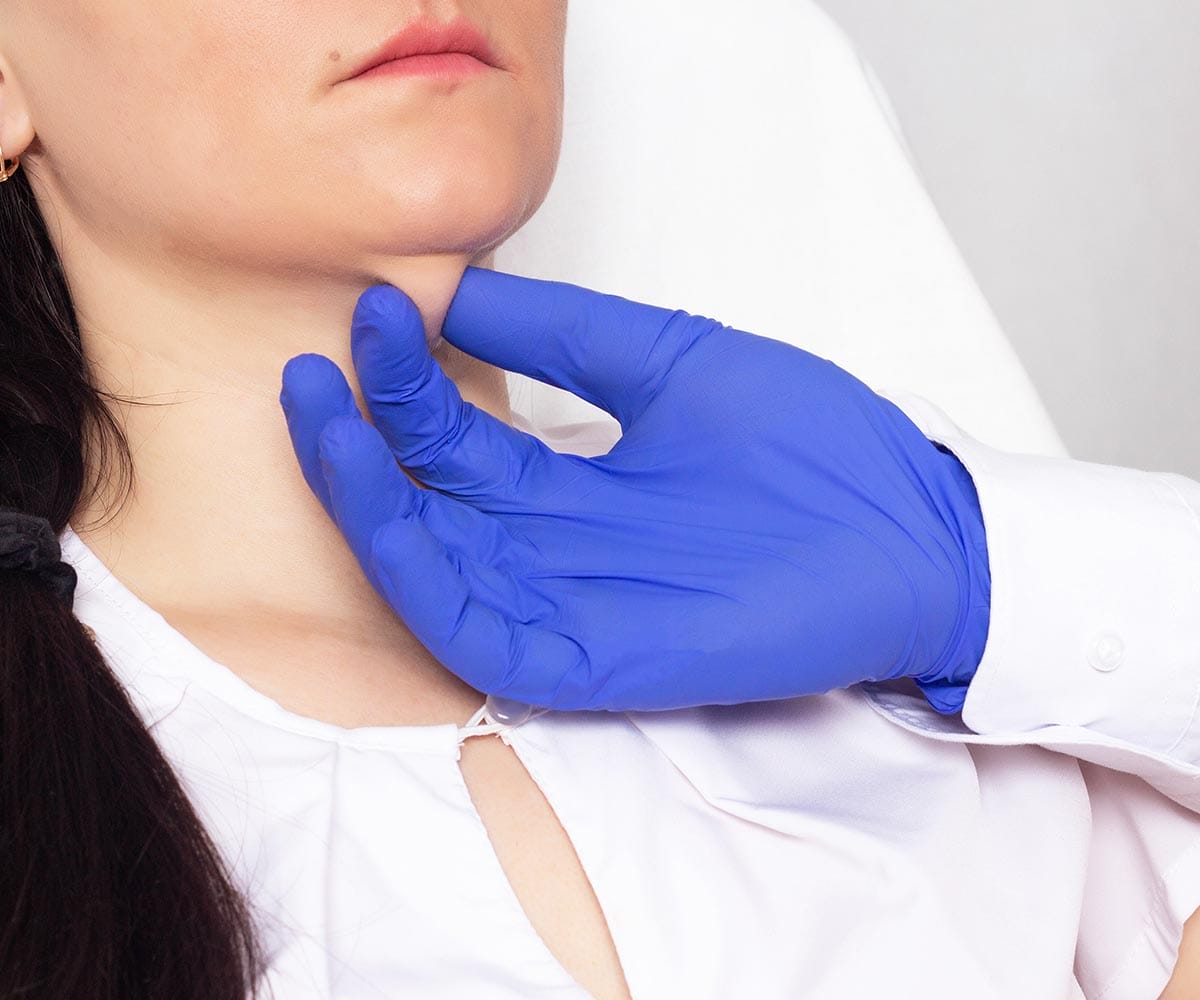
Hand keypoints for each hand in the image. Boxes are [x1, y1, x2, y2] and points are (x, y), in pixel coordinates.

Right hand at [278, 267, 989, 713]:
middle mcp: (555, 545)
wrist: (915, 527)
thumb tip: (462, 289)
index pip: (455, 439)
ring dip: (369, 510)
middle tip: (312, 373)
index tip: (379, 309)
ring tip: (330, 425)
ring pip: (433, 575)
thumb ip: (567, 335)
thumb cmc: (813, 445)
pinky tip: (392, 513)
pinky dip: (427, 584)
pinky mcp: (599, 660)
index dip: (404, 380)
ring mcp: (571, 606)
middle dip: (355, 445)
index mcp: (570, 479)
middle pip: (423, 507)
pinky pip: (485, 638)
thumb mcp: (672, 360)